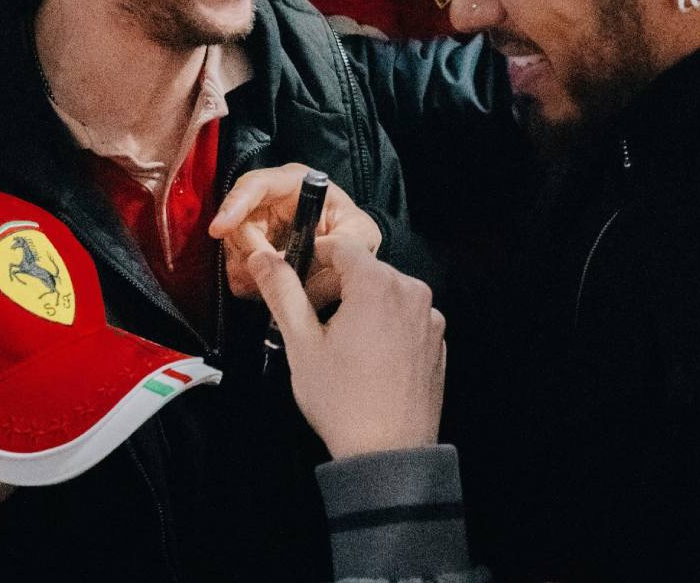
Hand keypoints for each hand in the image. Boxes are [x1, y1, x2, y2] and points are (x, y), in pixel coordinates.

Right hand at [209, 163, 381, 310]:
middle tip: (270, 277)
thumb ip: (340, 244)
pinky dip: (255, 287)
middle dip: (252, 254)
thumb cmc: (356, 237)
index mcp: (297, 184)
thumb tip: (300, 256)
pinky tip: (279, 291)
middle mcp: (270, 201)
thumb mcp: (361, 235)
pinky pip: (239, 274)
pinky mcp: (251, 255)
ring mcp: (256, 228)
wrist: (351, 260)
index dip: (236, 204)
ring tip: (287, 287)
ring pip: (235, 253)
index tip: (218, 229)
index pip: (256, 185)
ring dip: (257, 275)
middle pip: (237, 225)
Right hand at [251, 237, 444, 459]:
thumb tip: (263, 258)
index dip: (313, 254)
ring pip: (386, 293)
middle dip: (334, 283)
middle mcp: (411, 292)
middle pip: (365, 269)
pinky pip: (404, 318)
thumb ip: (283, 292)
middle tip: (307, 313)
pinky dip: (383, 325)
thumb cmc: (342, 400)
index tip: (295, 273)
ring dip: (359, 304)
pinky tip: (365, 357)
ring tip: (335, 340)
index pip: (342, 245)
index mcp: (378, 284)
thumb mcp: (302, 344)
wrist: (389, 453)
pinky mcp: (437, 341)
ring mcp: (429, 317)